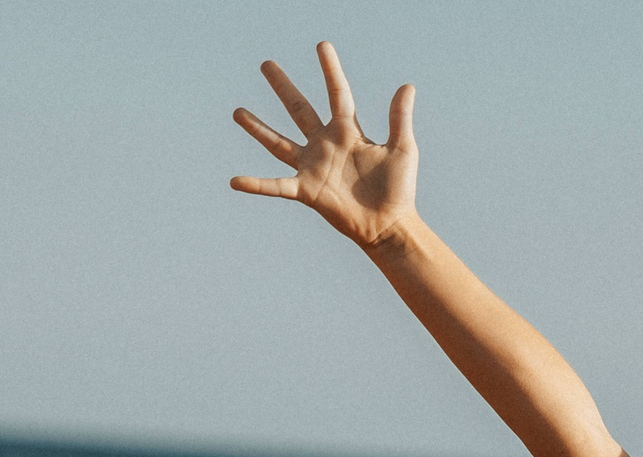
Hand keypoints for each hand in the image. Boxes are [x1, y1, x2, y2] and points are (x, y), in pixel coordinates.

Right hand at [230, 42, 417, 250]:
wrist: (389, 226)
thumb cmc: (398, 189)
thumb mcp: (402, 149)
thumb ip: (399, 118)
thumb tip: (407, 86)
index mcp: (349, 131)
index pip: (337, 93)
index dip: (330, 70)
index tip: (322, 45)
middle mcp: (326, 145)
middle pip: (300, 109)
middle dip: (283, 87)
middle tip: (266, 65)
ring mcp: (313, 167)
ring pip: (279, 143)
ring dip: (258, 128)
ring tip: (237, 112)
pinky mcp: (306, 191)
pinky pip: (276, 186)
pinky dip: (256, 185)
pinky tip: (235, 181)